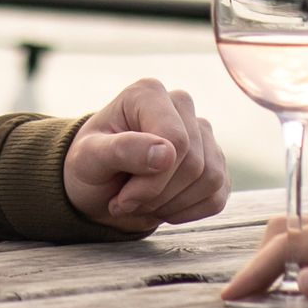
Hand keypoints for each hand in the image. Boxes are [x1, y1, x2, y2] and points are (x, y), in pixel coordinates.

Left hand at [64, 79, 228, 231]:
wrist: (100, 186)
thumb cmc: (91, 165)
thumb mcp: (89, 159)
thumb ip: (122, 150)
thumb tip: (166, 154)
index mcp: (149, 94)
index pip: (175, 141)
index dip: (152, 180)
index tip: (121, 197)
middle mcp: (181, 105)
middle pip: (194, 163)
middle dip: (158, 195)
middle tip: (127, 201)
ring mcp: (202, 133)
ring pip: (211, 179)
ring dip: (173, 205)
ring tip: (143, 202)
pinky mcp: (215, 161)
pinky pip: (218, 196)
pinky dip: (189, 212)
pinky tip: (163, 206)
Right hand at [219, 210, 307, 305]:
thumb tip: (298, 284)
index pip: (286, 248)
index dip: (255, 272)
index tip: (229, 299)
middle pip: (285, 238)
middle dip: (260, 264)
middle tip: (244, 301)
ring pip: (303, 247)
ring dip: (280, 269)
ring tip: (264, 300)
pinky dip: (303, 273)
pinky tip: (306, 294)